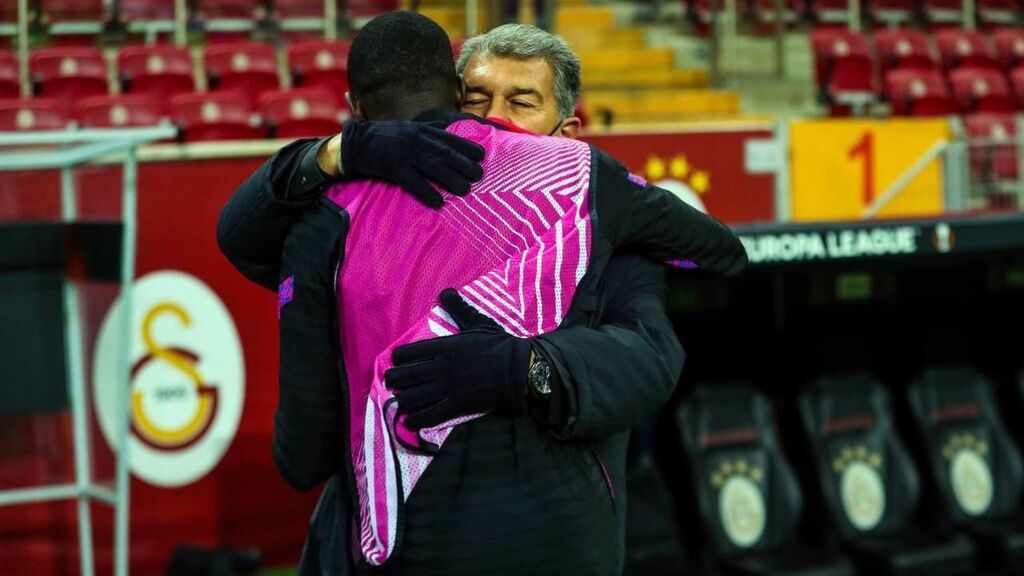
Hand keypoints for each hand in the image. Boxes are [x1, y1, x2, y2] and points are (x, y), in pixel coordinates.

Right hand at [340, 120, 484, 208]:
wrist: (355, 142)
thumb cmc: (385, 137)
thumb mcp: (408, 127)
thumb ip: (428, 130)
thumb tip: (449, 130)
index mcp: (421, 130)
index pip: (448, 138)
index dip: (466, 147)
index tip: (482, 156)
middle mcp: (415, 140)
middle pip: (444, 153)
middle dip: (463, 164)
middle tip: (478, 176)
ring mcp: (404, 153)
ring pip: (432, 167)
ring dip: (450, 179)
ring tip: (465, 190)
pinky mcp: (392, 167)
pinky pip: (412, 181)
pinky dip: (426, 192)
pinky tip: (438, 202)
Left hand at [385, 289, 531, 430]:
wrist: (518, 368)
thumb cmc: (498, 344)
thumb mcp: (477, 321)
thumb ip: (458, 308)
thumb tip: (445, 291)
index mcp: (442, 346)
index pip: (407, 353)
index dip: (398, 359)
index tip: (397, 362)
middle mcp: (439, 367)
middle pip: (403, 376)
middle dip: (393, 380)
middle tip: (393, 382)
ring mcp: (447, 388)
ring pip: (412, 397)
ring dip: (401, 400)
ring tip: (399, 402)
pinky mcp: (456, 405)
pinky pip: (429, 416)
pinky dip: (416, 420)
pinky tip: (410, 421)